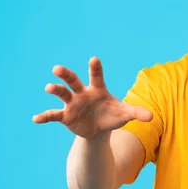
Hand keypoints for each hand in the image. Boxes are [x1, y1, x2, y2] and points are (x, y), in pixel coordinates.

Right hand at [32, 57, 152, 138]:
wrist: (99, 129)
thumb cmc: (112, 115)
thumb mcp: (125, 114)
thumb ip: (137, 113)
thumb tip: (152, 116)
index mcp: (98, 89)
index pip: (97, 76)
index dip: (95, 68)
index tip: (94, 59)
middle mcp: (83, 93)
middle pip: (73, 80)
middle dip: (66, 74)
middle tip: (57, 68)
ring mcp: (72, 104)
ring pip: (62, 93)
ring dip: (55, 89)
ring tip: (48, 87)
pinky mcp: (65, 116)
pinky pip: (53, 115)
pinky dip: (44, 116)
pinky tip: (35, 119)